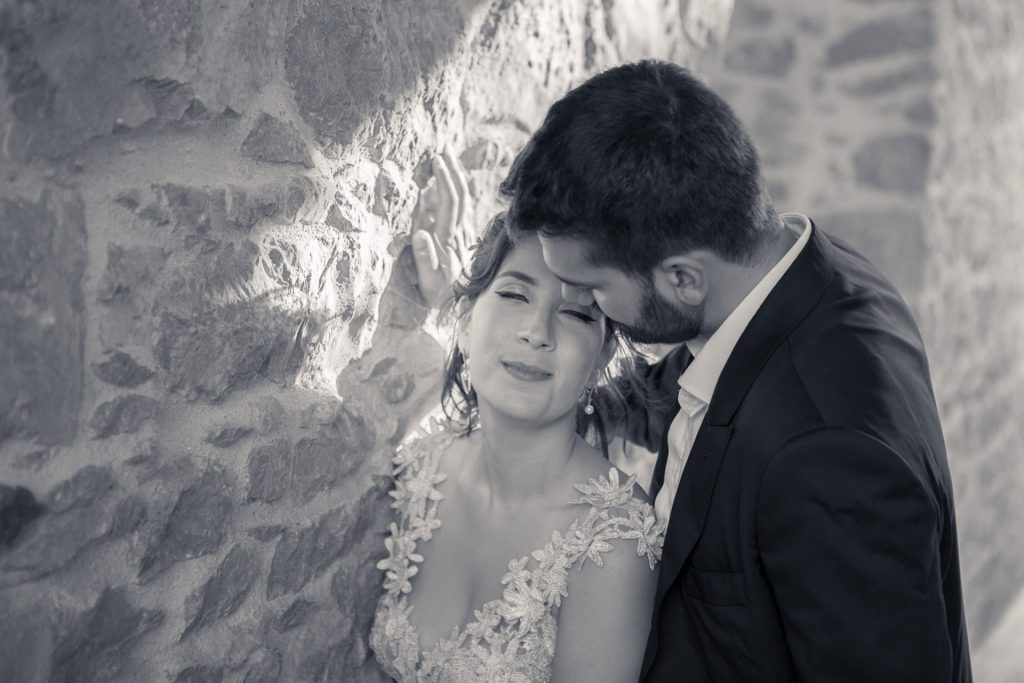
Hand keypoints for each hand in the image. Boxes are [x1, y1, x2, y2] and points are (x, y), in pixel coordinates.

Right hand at [410, 149, 471, 309]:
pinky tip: (453, 185)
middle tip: (445, 148)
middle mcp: (460, 233)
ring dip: (457, 178)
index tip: (436, 160)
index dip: (444, 180)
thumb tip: (419, 232)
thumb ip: (424, 257)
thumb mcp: (427, 280)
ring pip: (464, 200)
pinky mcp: (463, 238)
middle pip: (461, 195)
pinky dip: (457, 192)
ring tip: (448, 159)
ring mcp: (463, 235)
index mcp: (449, 239)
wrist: (460, 307)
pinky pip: (462, 209)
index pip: (449, 203)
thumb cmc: (438, 295)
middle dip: (453, 170)